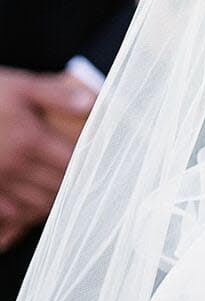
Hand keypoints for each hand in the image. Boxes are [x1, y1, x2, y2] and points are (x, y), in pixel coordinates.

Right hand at [0, 68, 92, 245]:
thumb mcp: (20, 86)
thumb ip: (56, 95)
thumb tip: (91, 103)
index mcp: (30, 140)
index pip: (71, 165)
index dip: (87, 168)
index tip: (99, 166)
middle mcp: (15, 166)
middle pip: (56, 188)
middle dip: (73, 187)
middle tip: (85, 184)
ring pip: (35, 205)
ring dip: (52, 202)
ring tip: (62, 195)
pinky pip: (10, 214)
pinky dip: (24, 213)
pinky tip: (31, 204)